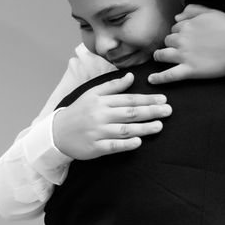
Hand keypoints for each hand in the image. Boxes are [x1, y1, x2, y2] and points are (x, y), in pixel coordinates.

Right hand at [53, 73, 170, 159]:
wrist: (56, 132)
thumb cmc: (79, 111)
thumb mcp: (92, 94)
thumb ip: (113, 86)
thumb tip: (131, 76)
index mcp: (101, 102)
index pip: (129, 99)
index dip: (147, 99)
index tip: (163, 99)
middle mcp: (100, 116)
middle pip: (129, 113)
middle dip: (151, 111)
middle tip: (168, 111)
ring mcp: (97, 133)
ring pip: (124, 130)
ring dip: (143, 128)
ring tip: (159, 126)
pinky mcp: (94, 148)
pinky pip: (112, 147)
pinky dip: (125, 145)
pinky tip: (138, 142)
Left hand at [148, 4, 224, 84]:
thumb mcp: (212, 12)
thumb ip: (192, 10)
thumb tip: (177, 16)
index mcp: (187, 25)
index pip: (175, 27)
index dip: (180, 31)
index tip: (186, 36)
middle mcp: (182, 39)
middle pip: (168, 40)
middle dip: (172, 42)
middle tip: (179, 47)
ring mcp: (184, 56)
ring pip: (163, 55)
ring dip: (160, 56)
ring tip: (159, 58)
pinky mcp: (189, 70)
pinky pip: (169, 75)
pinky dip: (158, 78)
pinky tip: (151, 79)